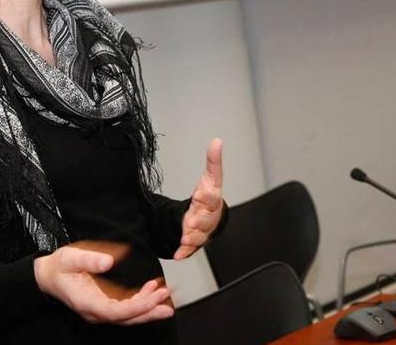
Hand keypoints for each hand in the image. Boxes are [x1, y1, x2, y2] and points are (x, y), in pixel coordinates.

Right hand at [33, 245, 173, 324]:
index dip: (137, 307)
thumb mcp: (70, 257)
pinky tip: (152, 288)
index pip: (115, 312)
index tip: (154, 297)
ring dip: (148, 307)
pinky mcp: (105, 305)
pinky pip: (126, 308)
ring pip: (128, 315)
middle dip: (148, 311)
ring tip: (165, 297)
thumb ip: (88, 260)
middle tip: (168, 304)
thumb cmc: (59, 267)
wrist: (49, 276)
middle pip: (125, 318)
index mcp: (86, 302)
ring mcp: (100, 310)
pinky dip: (141, 300)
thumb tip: (108, 262)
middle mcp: (95, 311)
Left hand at [174, 138, 224, 259]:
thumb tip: (217, 141)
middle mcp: (209, 217)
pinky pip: (190, 248)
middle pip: (205, 220)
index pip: (211, 198)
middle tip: (190, 222)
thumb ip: (213, 161)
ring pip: (199, 236)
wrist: (211, 217)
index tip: (199, 195)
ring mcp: (202, 230)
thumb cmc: (210, 197)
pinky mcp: (194, 241)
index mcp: (212, 200)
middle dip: (198, 222)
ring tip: (184, 239)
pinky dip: (184, 252)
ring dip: (191, 238)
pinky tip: (178, 255)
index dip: (206, 197)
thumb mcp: (211, 178)